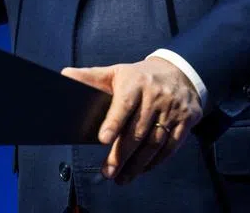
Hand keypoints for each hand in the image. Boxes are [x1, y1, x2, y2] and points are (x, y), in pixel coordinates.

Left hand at [62, 58, 201, 183]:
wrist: (180, 72)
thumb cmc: (139, 77)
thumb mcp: (116, 72)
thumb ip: (91, 77)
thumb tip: (63, 76)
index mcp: (135, 82)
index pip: (124, 104)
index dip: (114, 122)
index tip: (103, 139)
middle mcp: (156, 96)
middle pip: (138, 130)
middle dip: (122, 154)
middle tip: (108, 172)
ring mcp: (173, 109)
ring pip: (155, 142)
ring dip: (138, 164)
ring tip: (122, 178)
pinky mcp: (186, 121)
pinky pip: (171, 146)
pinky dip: (156, 161)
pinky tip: (142, 169)